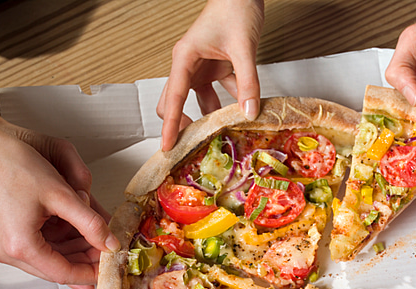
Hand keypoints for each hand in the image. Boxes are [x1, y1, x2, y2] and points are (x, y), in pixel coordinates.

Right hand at [0, 123, 118, 288]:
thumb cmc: (12, 164)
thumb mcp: (61, 194)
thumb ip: (91, 223)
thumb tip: (110, 244)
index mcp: (20, 245)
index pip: (63, 272)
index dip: (90, 272)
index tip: (109, 267)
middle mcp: (6, 251)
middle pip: (54, 269)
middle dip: (83, 261)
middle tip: (106, 251)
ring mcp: (1, 245)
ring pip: (46, 259)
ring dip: (72, 252)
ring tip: (96, 240)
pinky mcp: (1, 237)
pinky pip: (35, 248)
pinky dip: (57, 243)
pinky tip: (76, 234)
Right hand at [157, 0, 263, 150]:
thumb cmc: (235, 8)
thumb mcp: (244, 48)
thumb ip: (247, 83)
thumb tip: (249, 112)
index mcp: (184, 58)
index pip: (172, 98)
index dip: (169, 125)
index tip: (166, 147)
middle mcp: (188, 65)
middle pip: (174, 103)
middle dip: (183, 124)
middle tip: (193, 146)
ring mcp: (202, 68)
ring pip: (198, 101)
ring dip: (210, 117)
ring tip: (220, 136)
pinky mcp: (216, 68)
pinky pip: (219, 93)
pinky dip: (230, 104)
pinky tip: (244, 112)